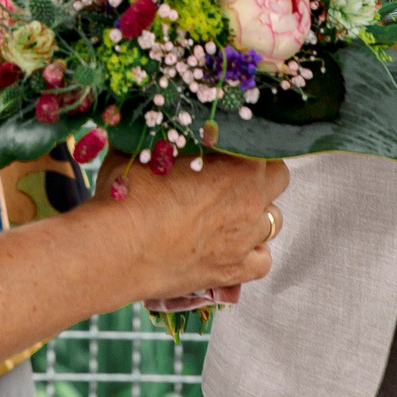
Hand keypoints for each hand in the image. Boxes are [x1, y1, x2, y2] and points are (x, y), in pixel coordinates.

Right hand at [94, 152, 288, 303]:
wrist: (117, 249)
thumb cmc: (129, 195)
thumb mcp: (145, 152)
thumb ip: (163, 137)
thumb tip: (158, 124)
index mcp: (238, 166)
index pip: (264, 147)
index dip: (246, 148)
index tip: (228, 150)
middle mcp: (251, 202)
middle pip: (278, 180)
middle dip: (260, 177)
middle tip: (230, 179)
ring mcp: (245, 240)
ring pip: (273, 221)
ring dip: (256, 215)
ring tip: (226, 215)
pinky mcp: (232, 272)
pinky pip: (262, 262)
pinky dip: (252, 254)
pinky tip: (231, 248)